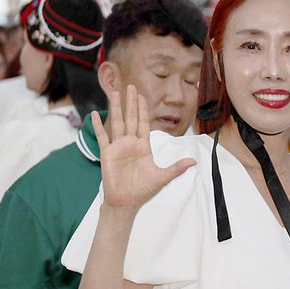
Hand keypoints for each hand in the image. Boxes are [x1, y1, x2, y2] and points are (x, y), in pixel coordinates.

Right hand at [96, 85, 195, 211]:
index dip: (142, 110)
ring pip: (117, 123)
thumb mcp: (163, 177)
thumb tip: (194, 162)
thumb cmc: (143, 190)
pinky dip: (99, 126)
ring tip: (115, 93)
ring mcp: (118, 147)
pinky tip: (95, 114)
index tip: (142, 96)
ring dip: (116, 108)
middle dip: (131, 102)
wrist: (126, 202)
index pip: (143, 123)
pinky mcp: (107, 154)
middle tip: (131, 86)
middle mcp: (130, 144)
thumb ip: (177, 168)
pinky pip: (103, 137)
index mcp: (143, 147)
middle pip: (130, 118)